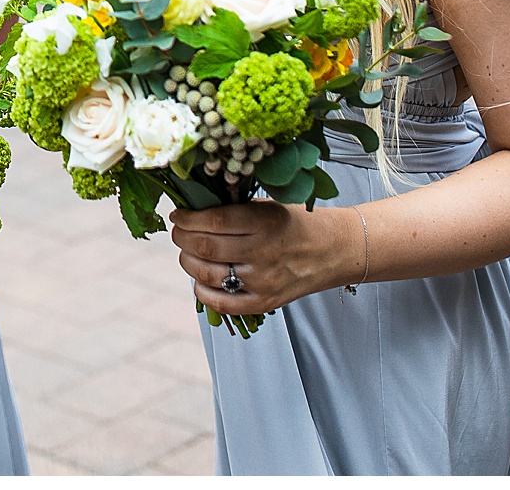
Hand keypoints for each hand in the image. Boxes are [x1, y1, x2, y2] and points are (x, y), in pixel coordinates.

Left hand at [169, 200, 360, 318]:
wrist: (332, 251)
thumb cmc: (294, 223)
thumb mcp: (267, 206)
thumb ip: (232, 210)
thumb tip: (190, 212)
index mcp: (264, 222)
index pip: (213, 220)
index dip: (187, 218)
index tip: (178, 214)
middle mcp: (263, 252)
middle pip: (205, 247)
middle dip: (181, 237)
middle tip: (178, 231)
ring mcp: (263, 281)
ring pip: (207, 274)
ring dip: (187, 261)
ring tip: (187, 252)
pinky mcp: (264, 303)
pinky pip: (221, 303)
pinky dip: (201, 291)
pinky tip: (199, 279)